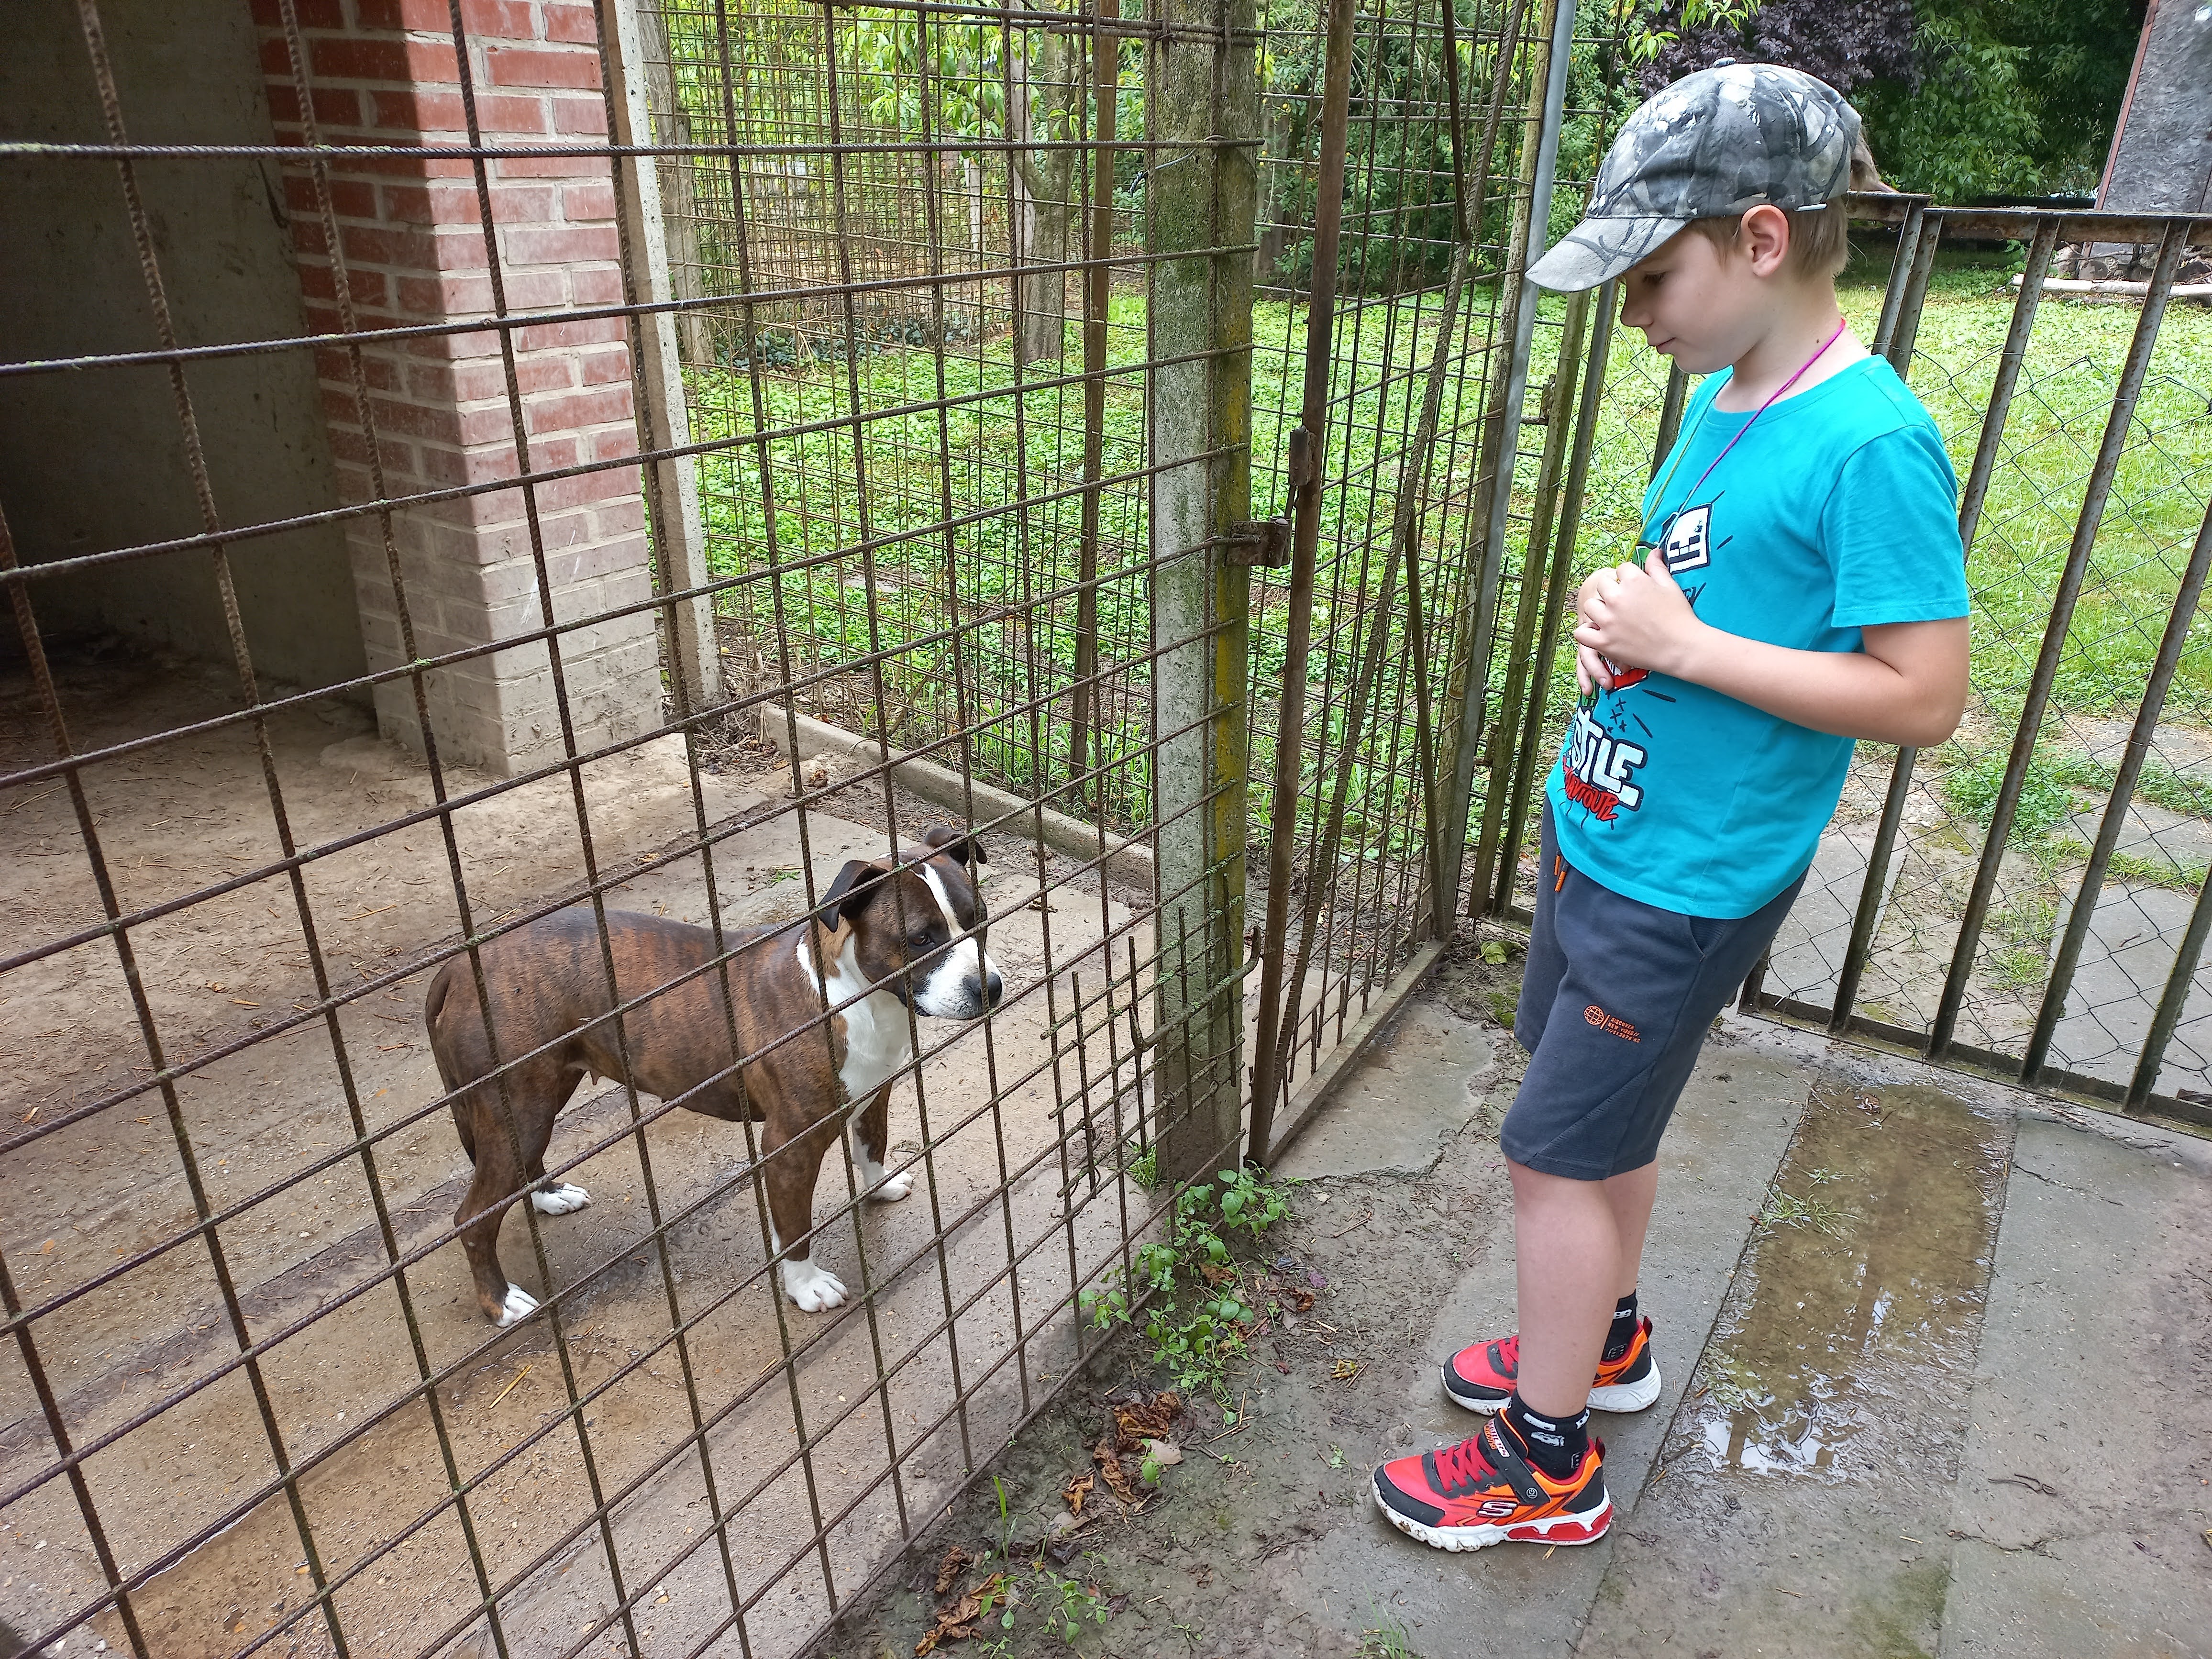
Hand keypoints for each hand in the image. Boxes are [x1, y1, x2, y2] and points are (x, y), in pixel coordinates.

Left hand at [1572, 548, 1704, 686]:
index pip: (1621, 569)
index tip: (1635, 589)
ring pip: (1590, 606)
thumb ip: (1657, 567)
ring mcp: (1608, 620)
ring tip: (1611, 617)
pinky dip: (1587, 632)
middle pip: (1602, 585)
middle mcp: (1617, 598)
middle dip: (1612, 591)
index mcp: (1633, 580)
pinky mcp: (1605, 641)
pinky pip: (1581, 633)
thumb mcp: (1670, 586)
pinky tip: (1599, 632)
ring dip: (1599, 610)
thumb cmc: (1679, 616)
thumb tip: (1654, 551)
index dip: (1628, 578)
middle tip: (1624, 604)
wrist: (1681, 648)